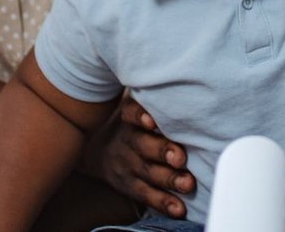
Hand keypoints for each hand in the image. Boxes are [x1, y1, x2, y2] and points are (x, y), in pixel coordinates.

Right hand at [81, 93, 195, 218]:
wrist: (97, 148)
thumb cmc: (132, 121)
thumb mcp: (133, 104)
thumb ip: (153, 96)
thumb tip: (186, 75)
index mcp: (129, 118)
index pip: (130, 113)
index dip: (140, 116)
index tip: (152, 121)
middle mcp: (127, 141)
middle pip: (142, 145)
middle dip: (162, 151)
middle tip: (181, 157)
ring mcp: (127, 165)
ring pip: (147, 172)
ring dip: (168, 179)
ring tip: (187, 183)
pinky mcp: (129, 185)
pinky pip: (145, 195)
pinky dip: (163, 202)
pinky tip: (178, 208)